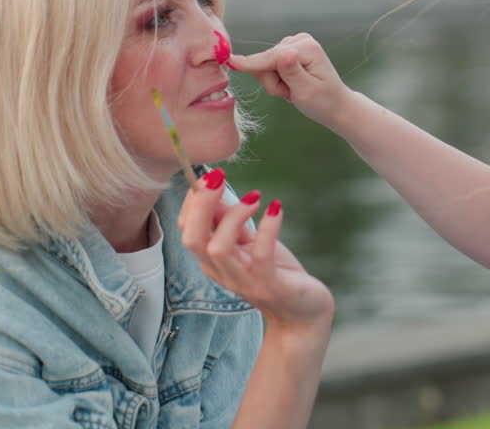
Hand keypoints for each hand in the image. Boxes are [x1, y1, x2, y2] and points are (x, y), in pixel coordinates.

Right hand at [179, 172, 333, 331]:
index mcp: (211, 260)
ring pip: (218, 247)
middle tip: (219, 176)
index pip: (187, 228)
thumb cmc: (276, 271)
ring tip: (256, 198)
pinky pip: (260, 254)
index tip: (213, 176)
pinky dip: (267, 227)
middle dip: (202, 203)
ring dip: (234, 215)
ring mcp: (243, 281)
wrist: (302, 312)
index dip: (194, 200)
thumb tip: (212, 190)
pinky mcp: (268, 285)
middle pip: (193, 238)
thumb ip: (228, 221)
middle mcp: (220, 272)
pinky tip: (276, 208)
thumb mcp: (248, 242)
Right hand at [228, 33, 349, 127]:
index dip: (252, 64)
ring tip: (293, 91)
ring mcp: (293, 44)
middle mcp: (300, 40)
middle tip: (290, 94)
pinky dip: (276, 80)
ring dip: (275, 83)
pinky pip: (269, 65)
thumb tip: (283, 52)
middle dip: (273, 82)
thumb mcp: (306, 91)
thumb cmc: (323, 102)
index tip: (231, 62)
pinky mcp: (288, 51)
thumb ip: (291, 72)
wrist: (335, 105)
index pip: (272, 57)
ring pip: (266, 64)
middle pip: (266, 61)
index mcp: (307, 47)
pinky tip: (290, 86)